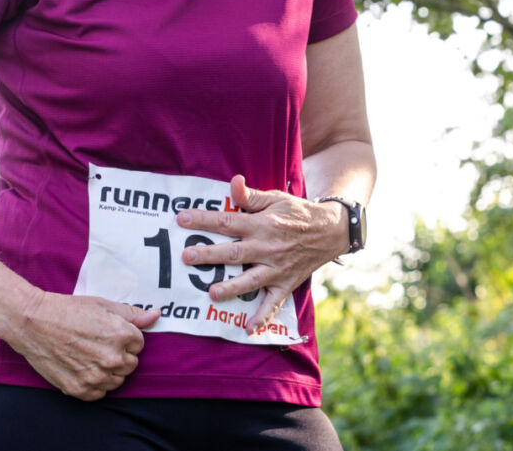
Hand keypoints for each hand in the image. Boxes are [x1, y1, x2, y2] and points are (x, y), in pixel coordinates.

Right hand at [3, 290, 158, 400]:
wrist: (33, 323)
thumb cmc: (67, 310)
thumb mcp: (102, 305)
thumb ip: (132, 314)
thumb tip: (156, 316)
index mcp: (122, 335)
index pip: (139, 344)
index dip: (124, 338)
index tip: (108, 333)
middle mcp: (112, 358)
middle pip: (130, 365)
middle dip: (119, 355)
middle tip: (97, 344)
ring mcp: (96, 376)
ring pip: (117, 381)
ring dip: (108, 371)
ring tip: (89, 356)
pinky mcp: (80, 390)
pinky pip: (100, 393)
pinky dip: (94, 384)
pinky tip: (82, 368)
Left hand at [175, 174, 347, 334]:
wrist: (330, 231)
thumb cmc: (297, 213)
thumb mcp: (276, 198)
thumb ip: (251, 196)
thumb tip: (233, 182)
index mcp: (263, 224)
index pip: (228, 221)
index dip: (204, 220)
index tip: (181, 219)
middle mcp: (268, 247)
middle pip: (234, 252)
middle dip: (209, 255)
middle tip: (187, 257)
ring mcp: (277, 268)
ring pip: (250, 280)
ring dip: (232, 288)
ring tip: (212, 293)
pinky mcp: (285, 284)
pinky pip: (273, 303)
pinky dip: (262, 317)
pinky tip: (248, 329)